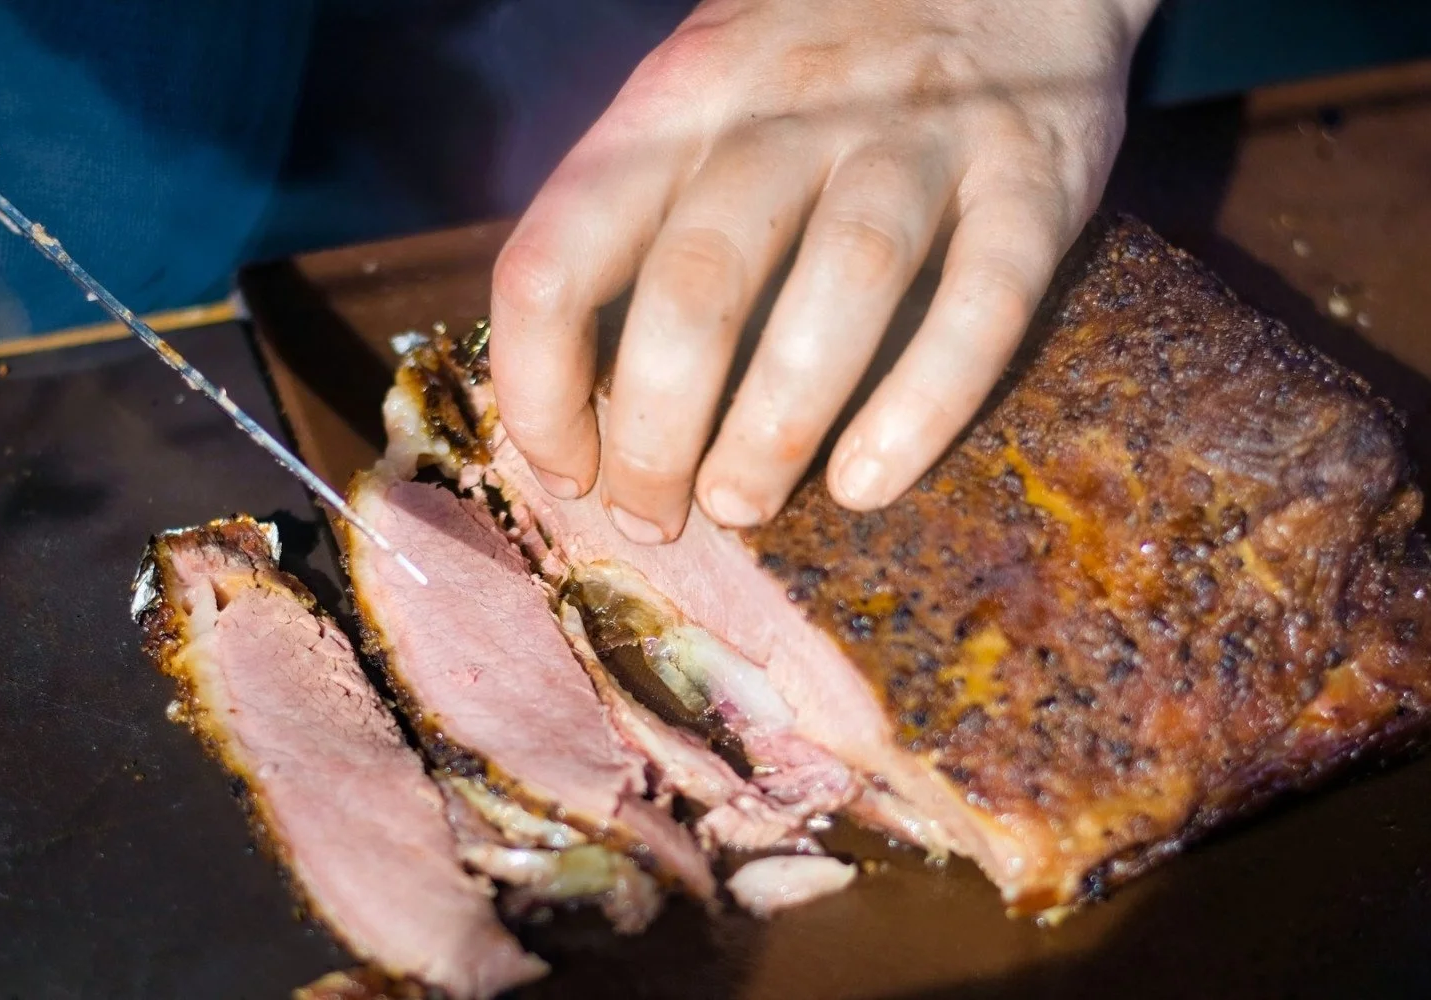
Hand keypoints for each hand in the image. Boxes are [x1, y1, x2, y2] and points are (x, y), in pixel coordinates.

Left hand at [489, 0, 1159, 542]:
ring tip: (741, 505)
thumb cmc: (819, 60)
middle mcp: (789, 110)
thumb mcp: (698, 91)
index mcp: (679, 98)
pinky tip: (865, 483)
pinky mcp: (1032, 181)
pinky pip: (980, 305)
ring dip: (774, 424)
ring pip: (839, 286)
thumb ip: (637, 209)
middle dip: (654, 430)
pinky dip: (921, 406)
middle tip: (654, 511)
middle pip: (696, 284)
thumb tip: (576, 387)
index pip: (561, 251)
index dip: (539, 384)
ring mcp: (918, 139)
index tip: (565, 467)